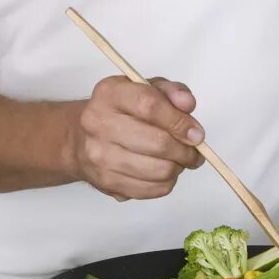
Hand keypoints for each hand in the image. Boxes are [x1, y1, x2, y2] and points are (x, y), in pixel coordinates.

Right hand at [69, 75, 203, 200]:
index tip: (196, 133)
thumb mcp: (145, 89)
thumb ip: (171, 92)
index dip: (179, 121)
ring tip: (177, 161)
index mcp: (109, 94)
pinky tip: (162, 172)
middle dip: (185, 150)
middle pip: (157, 142)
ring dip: (177, 167)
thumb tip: (187, 104)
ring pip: (158, 170)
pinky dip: (166, 183)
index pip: (149, 105)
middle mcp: (98, 123)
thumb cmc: (121, 111)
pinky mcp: (106, 181)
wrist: (82, 139)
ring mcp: (99, 155)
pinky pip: (151, 189)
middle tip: (194, 151)